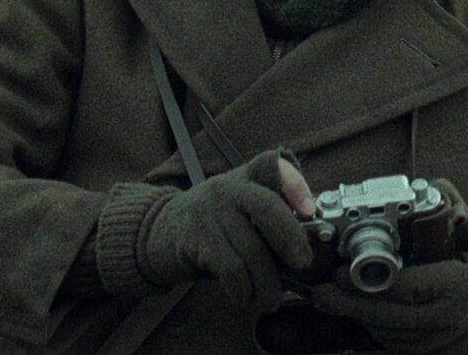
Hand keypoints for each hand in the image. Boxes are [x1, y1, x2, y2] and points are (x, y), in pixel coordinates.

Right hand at [138, 150, 314, 309]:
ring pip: (251, 250)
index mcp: (244, 178)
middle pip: (268, 210)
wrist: (157, 231)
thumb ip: (268, 219)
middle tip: (302, 265)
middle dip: (291, 241)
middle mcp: (227, 188)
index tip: (310, 210)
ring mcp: (209, 210)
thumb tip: (305, 250)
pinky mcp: (195, 237)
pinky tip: (245, 298)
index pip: (273, 168)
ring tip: (269, 299)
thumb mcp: (238, 210)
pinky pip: (231, 269)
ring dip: (266, 283)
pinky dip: (243, 291)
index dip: (295, 185)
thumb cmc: (211, 225)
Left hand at [308, 180, 467, 353]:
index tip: (340, 271)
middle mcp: (444, 320)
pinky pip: (391, 343)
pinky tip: (356, 311)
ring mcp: (435, 341)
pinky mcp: (426, 353)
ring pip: (385, 333)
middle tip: (321, 290)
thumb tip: (432, 186)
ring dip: (355, 316)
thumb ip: (455, 212)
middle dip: (348, 304)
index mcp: (457, 287)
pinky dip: (371, 327)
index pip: (406, 287)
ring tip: (328, 298)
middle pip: (386, 317)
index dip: (367, 282)